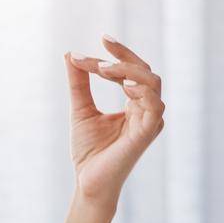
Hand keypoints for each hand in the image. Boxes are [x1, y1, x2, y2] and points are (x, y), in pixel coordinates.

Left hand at [64, 36, 165, 206]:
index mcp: (136, 104)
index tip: (98, 41)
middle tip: (99, 48)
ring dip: (127, 71)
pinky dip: (141, 91)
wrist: (88, 182)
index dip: (118, 54)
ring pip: (151, 83)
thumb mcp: (81, 110)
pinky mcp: (147, 133)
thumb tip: (69, 54)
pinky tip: (124, 84)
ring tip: (102, 68)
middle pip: (145, 71)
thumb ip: (79, 83)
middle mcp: (147, 109)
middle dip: (122, 57)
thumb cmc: (89, 151)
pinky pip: (154, 106)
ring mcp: (150, 120)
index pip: (133, 70)